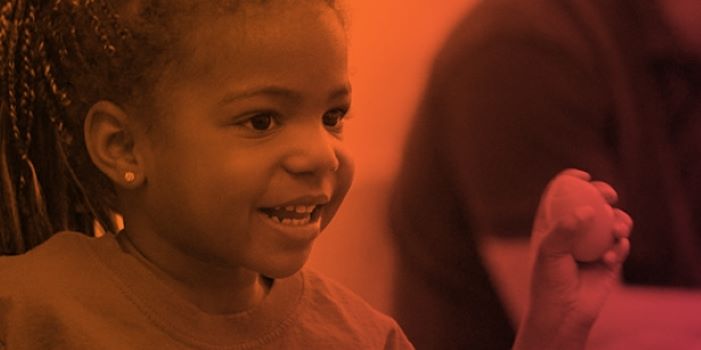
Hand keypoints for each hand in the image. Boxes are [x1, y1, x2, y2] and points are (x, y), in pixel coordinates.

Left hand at [514, 169, 632, 349]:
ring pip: (613, 220)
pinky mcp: (609, 259)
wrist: (564, 313)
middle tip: (609, 195)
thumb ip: (564, 230)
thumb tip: (586, 211)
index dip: (571, 180)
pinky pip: (621, 244)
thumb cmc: (549, 282)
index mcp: (552, 224)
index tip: (583, 175)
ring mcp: (592, 243)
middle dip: (604, 193)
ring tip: (618, 231)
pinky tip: (610, 257)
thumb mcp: (548, 253)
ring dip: (620, 220)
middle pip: (592, 201)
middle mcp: (574, 230)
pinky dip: (619, 246)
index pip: (561, 194)